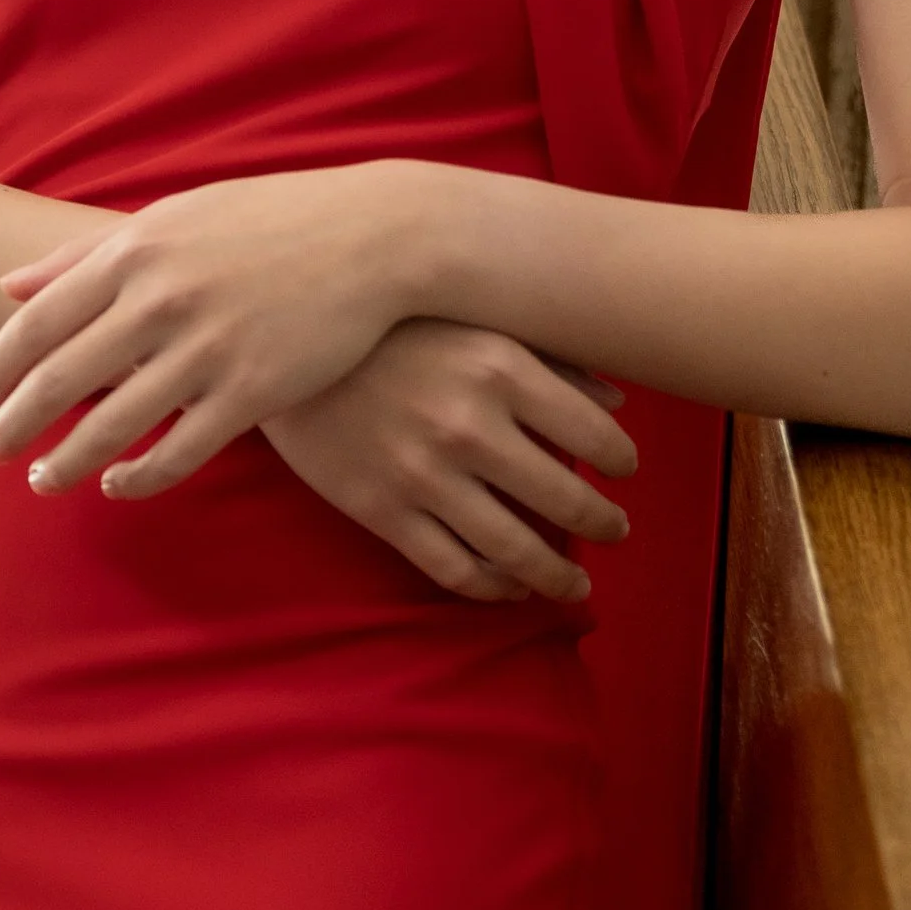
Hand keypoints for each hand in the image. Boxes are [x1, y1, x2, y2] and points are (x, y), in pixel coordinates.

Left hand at [0, 164, 420, 496]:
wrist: (371, 235)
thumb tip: (10, 284)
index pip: (39, 321)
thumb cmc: (266, 220)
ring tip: (40, 481)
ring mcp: (208, 349)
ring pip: (112, 426)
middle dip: (14, 424)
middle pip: (61, 379)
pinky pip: (180, 452)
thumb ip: (87, 253)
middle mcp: (162, 300)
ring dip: (64, 463)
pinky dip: (139, 478)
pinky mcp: (253, 392)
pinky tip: (118, 487)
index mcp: (137, 252)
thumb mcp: (173, 218)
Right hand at [264, 323, 635, 604]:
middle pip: (563, 498)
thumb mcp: (472, 321)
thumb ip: (548, 358)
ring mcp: (423, 474)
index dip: (621, 461)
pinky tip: (511, 586)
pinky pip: (453, 568)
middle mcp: (467, 424)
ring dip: (557, 574)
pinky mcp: (382, 511)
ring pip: (513, 548)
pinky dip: (493, 588)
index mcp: (498, 366)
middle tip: (617, 531)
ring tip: (576, 582)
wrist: (284, 343)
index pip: (592, 433)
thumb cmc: (390, 325)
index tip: (626, 470)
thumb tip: (618, 401)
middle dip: (602, 524)